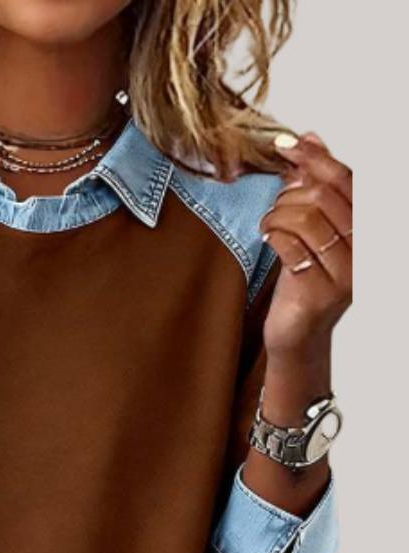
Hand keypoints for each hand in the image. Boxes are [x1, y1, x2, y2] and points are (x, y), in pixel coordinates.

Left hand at [259, 132, 352, 363]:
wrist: (296, 334)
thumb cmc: (303, 281)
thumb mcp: (310, 229)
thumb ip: (314, 185)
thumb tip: (311, 137)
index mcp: (366, 230)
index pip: (347, 181)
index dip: (316, 158)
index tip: (286, 144)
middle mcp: (364, 251)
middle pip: (324, 197)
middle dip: (289, 194)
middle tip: (274, 207)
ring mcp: (344, 273)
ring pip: (306, 219)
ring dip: (276, 215)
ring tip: (268, 226)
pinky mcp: (319, 292)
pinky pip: (291, 246)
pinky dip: (273, 235)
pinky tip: (267, 239)